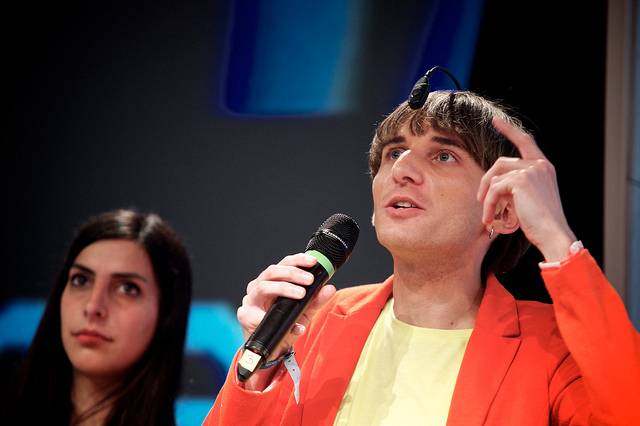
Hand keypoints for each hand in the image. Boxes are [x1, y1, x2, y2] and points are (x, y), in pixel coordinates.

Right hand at [237, 253, 336, 357]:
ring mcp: (250, 300)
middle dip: (292, 273)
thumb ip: (316, 300)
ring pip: (264, 287)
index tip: (313, 262)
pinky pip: (261, 314)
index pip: (284, 264)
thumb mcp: (305, 311)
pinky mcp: (245, 315)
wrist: (274, 348)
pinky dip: (278, 320)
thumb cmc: (286, 324)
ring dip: (284, 288)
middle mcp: (259, 286)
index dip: (298, 260)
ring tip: (300, 294)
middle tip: (309, 280)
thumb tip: (330, 288)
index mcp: (272, 280)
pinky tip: (292, 325)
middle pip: (272, 271)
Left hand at [477, 116, 575, 261]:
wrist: (553, 233)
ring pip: (495, 176)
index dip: (510, 130)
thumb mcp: (530, 198)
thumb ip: (516, 186)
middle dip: (486, 181)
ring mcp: (530, 170)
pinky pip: (493, 189)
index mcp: (543, 167)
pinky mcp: (520, 180)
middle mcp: (538, 164)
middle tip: (481, 199)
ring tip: (488, 214)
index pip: (525, 141)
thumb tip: (493, 185)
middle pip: (500, 162)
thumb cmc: (541, 223)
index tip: (496, 121)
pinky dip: (488, 204)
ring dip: (487, 196)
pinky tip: (489, 217)